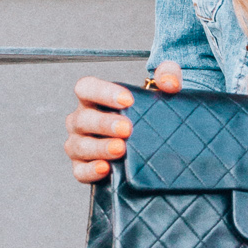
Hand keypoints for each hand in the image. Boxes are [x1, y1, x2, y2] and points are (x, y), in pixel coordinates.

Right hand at [64, 61, 181, 181]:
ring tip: (120, 149)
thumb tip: (169, 82)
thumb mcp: (161, 91)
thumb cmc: (148, 113)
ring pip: (79, 145)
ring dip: (99, 147)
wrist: (154, 143)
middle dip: (104, 123)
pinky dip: (90, 171)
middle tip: (127, 128)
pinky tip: (105, 169)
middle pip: (83, 119)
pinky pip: (80, 171)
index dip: (103, 92)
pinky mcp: (83, 168)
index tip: (127, 99)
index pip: (87, 88)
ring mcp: (80, 144)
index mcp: (94, 98)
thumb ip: (168, 76)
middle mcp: (83, 120)